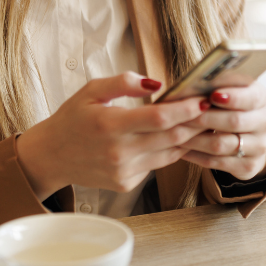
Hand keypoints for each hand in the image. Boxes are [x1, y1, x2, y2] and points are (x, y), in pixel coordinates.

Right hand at [15, 72, 205, 199]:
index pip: (158, 118)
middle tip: (214, 109)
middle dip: (196, 123)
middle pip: (171, 137)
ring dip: (189, 138)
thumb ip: (123, 83)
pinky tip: (181, 137)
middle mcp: (119, 151)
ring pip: (170, 153)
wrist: (51, 157)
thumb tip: (156, 83)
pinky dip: (171, 150)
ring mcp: (124, 171)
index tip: (202, 99)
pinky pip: (158, 164)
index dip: (185, 109)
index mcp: (110, 124)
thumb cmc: (72, 119)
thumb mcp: (91, 91)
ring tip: (205, 122)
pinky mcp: (127, 183)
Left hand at [180, 82, 265, 181]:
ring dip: (196, 139)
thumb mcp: (228, 89)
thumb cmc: (228, 105)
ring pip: (223, 145)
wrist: (246, 135)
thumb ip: (216, 85)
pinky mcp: (248, 166)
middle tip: (181, 116)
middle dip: (205, 118)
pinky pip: (218, 162)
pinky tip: (181, 150)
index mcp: (261, 97)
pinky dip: (196, 156)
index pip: (250, 97)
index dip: (232, 97)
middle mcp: (264, 122)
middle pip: (234, 122)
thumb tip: (193, 82)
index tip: (212, 95)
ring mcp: (258, 146)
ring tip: (175, 133)